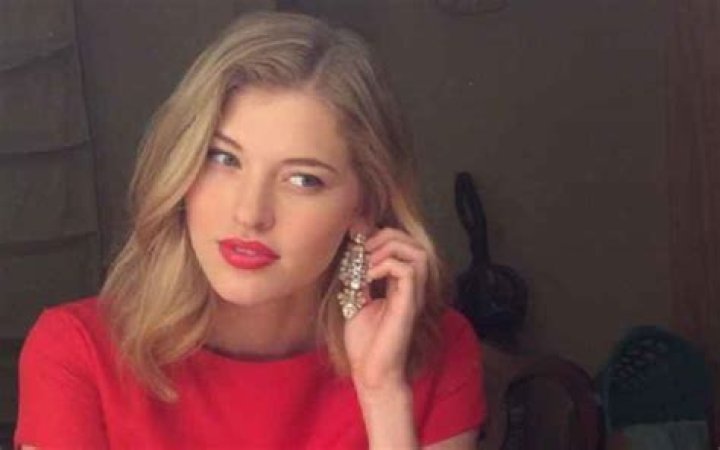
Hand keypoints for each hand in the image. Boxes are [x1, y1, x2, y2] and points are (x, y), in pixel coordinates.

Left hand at [344, 227, 428, 391]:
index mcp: (400, 286)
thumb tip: (354, 256)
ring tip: (367, 261)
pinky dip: (386, 265)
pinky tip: (368, 277)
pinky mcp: (408, 305)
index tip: (357, 243)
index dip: (382, 236)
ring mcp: (412, 296)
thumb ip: (358, 279)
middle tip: (363, 250)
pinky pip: (407, 271)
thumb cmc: (364, 343)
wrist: (370, 372)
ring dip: (389, 248)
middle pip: (415, 244)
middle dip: (387, 236)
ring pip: (418, 253)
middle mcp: (411, 288)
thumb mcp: (355, 302)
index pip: (404, 246)